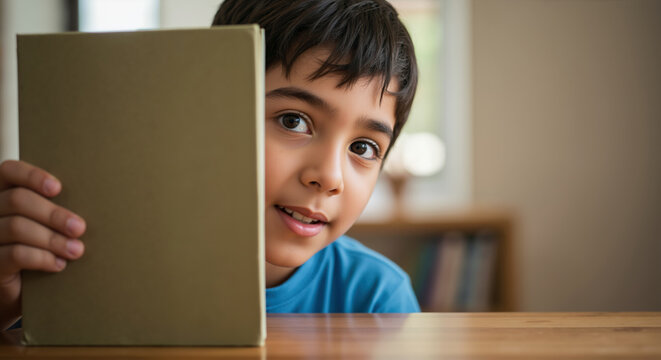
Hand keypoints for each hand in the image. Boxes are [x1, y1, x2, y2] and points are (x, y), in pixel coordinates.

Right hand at [0, 160, 85, 329]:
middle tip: (79, 227)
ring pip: (17, 227)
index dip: (32, 176)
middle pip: (17, 200)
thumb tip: (89, 201)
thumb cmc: (37, 249)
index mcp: (1, 194)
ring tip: (76, 249)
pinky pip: (16, 255)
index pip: (8, 171)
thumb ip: (54, 208)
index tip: (58, 188)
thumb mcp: (45, 224)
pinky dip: (42, 258)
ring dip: (53, 239)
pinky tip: (59, 264)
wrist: (18, 291)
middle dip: (54, 214)